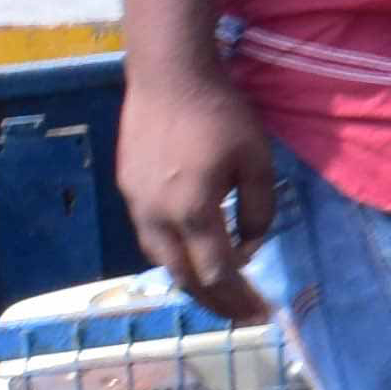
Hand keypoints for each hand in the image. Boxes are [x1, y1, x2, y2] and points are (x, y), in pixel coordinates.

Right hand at [118, 55, 286, 321]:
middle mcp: (157, 217)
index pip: (217, 273)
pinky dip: (174, 255)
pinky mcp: (128, 189)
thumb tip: (250, 245)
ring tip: (218, 292)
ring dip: (191, 282)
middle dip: (215, 303)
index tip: (262, 314)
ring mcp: (136, 204)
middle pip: (185, 278)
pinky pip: (150, 237)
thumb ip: (258, 210)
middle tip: (242, 315)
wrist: (167, 74)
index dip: (240, 298)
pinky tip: (192, 253)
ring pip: (162, 260)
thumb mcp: (256, 160)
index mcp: (192, 211)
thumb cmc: (220, 112)